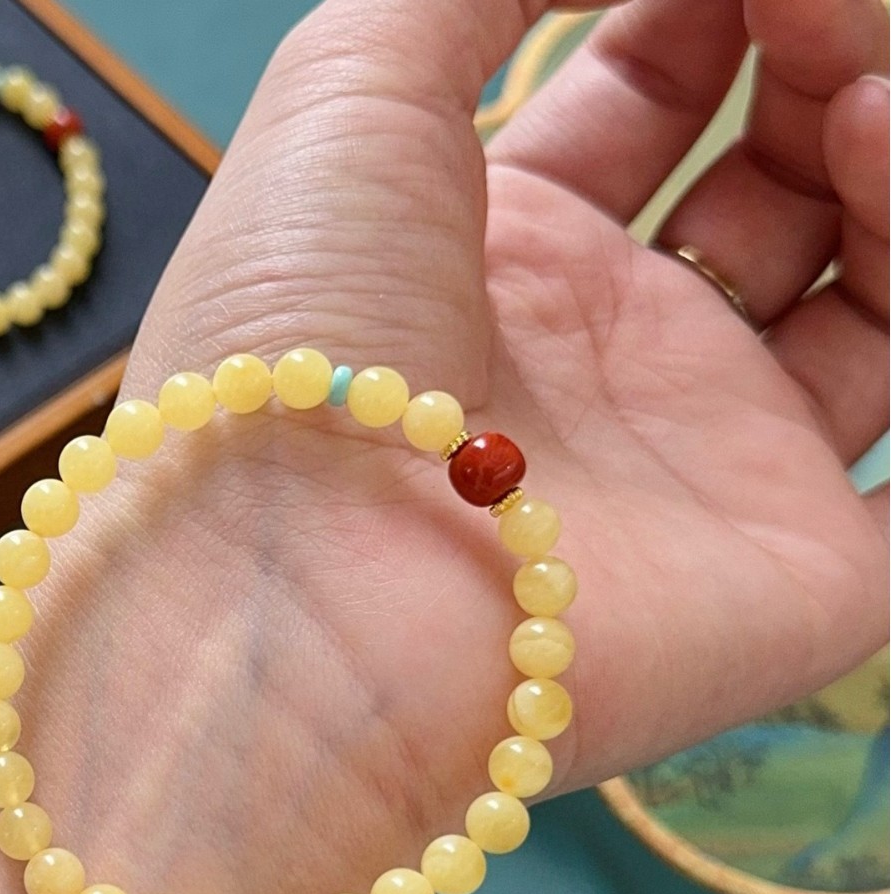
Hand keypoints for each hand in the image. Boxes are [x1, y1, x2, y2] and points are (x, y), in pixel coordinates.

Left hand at [13, 0, 889, 893]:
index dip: (714, 2)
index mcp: (495, 255)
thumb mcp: (349, 97)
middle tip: (820, 16)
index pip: (645, 93)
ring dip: (890, 171)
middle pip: (772, 180)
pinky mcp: (794, 578)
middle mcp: (602, 363)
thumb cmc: (297, 344)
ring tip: (862, 111)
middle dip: (822, 57)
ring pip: (874, 298)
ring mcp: (704, 467)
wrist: (304, 598)